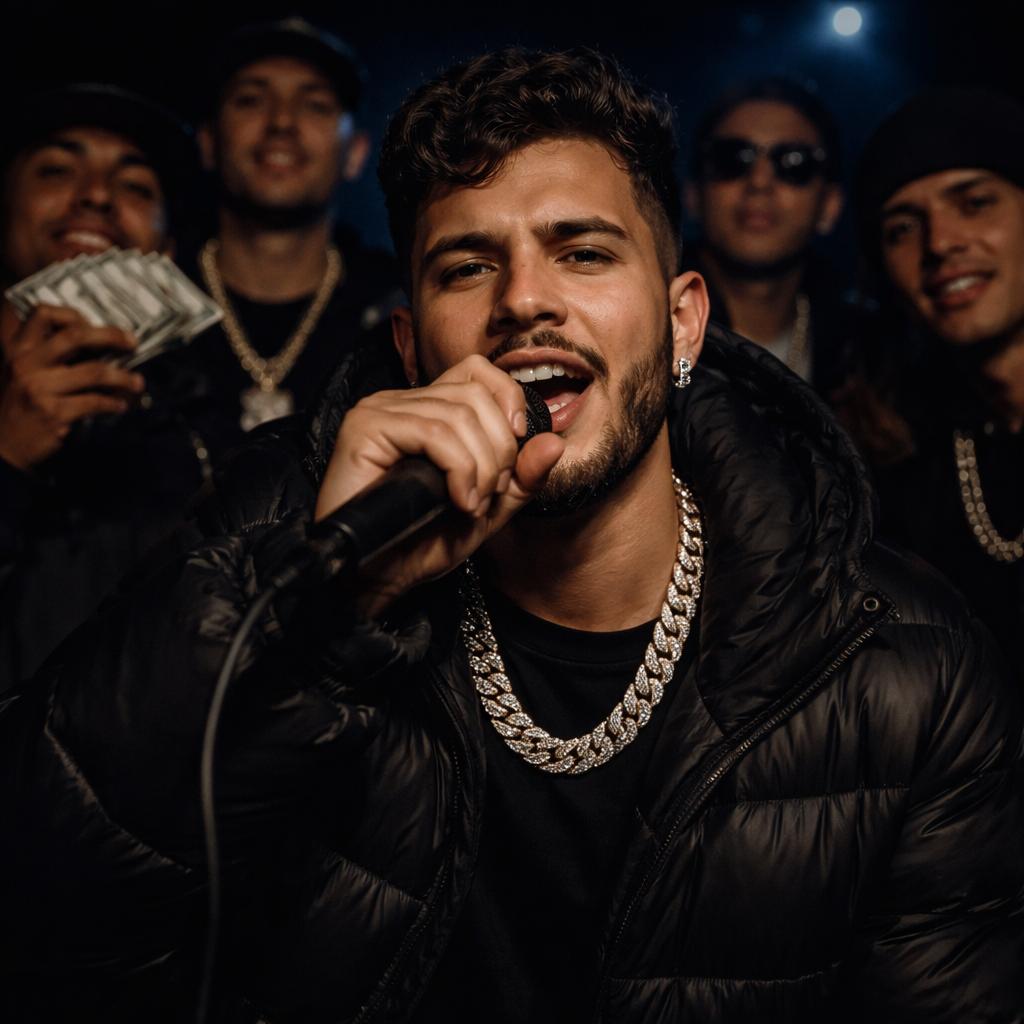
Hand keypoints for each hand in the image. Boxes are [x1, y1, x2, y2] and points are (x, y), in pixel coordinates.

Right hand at [0, 305, 143, 470]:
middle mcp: (27, 364)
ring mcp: (39, 388)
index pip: (42, 314)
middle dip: (111, 336)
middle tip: (131, 342)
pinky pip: (95, 402)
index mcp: (19, 350)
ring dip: (123, 377)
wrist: (4, 446)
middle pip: (75, 336)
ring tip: (137, 383)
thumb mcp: (23, 372)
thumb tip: (99, 344)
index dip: (73, 314)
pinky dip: (114, 403)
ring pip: (94, 372)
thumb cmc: (21, 406)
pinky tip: (120, 406)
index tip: (96, 324)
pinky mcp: (54, 413)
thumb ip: (48, 355)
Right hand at [315, 354, 564, 614]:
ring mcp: (380, 411)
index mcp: (427, 410)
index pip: (478, 372)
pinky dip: (459, 469)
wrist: (378, 578)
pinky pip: (433, 432)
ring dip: (480, 467)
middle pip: (475, 394)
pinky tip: (457, 501)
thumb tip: (554, 442)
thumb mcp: (488, 508)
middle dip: (499, 449)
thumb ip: (522, 477)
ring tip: (470, 504)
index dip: (509, 401)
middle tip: (488, 494)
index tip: (515, 448)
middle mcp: (401, 402)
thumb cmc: (421, 544)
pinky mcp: (365, 428)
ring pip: (458, 415)